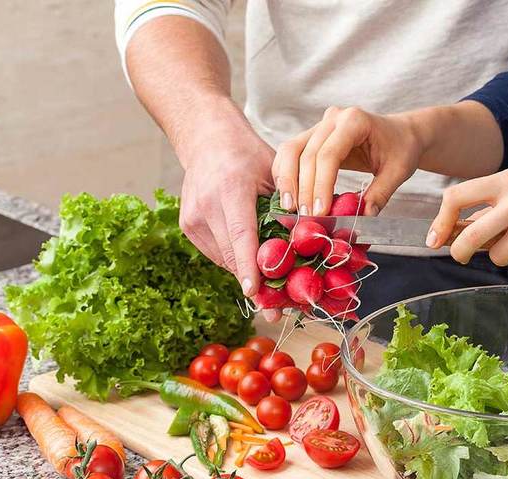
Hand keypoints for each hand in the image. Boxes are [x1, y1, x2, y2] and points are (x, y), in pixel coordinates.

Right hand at [176, 100, 279, 318]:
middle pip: (232, 255)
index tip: (255, 292)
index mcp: (231, 189)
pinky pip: (218, 253)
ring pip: (224, 259)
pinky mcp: (187, 226)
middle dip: (256, 285)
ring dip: (247, 276)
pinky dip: (236, 261)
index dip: (249, 265)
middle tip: (278, 311)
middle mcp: (206, 205)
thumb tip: (320, 237)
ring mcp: (192, 217)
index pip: (242, 234)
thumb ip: (292, 204)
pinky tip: (253, 265)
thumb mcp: (276, 172)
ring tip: (271, 294)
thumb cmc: (248, 154)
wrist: (206, 138)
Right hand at [271, 106, 422, 215]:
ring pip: (291, 150)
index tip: (320, 211)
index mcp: (355, 121)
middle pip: (307, 154)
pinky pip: (291, 152)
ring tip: (290, 208)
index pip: (329, 154)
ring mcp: (320, 125)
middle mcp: (333, 118)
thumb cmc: (401, 148)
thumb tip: (363, 216)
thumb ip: (381, 193)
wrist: (401, 134)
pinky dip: (286, 174)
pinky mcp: (313, 135)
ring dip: (287, 180)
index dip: (321, 185)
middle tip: (305, 216)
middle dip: (304, 188)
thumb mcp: (398, 171)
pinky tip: (289, 195)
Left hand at [428, 165, 507, 269]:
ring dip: (502, 255)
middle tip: (461, 255)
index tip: (436, 238)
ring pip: (499, 255)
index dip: (441, 221)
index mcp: (506, 180)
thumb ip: (491, 205)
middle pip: (472, 236)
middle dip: (459, 252)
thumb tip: (454, 230)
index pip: (457, 197)